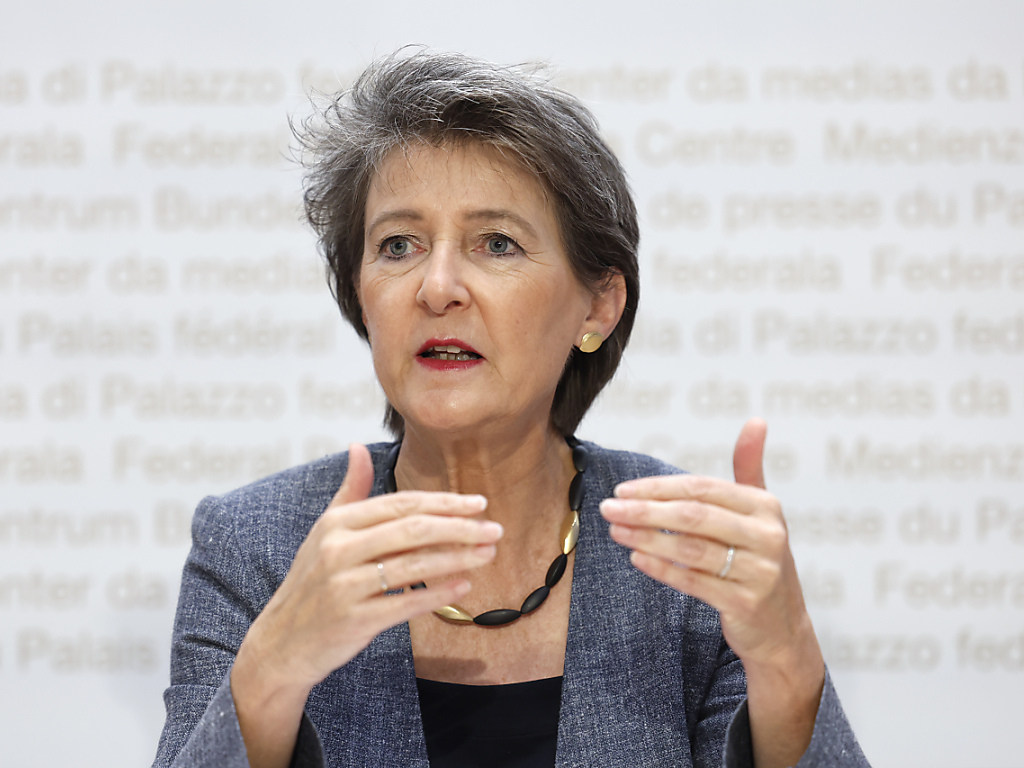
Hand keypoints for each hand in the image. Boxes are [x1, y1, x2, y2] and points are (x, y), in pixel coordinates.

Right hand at [231, 444, 501, 767]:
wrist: (283, 642)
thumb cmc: (312, 582)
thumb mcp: (324, 531)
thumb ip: (349, 490)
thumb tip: (358, 447)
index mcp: (337, 523)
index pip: (402, 504)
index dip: (444, 503)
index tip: (479, 503)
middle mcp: (338, 549)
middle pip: (413, 530)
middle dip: (460, 528)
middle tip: (494, 529)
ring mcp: (345, 585)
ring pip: (414, 566)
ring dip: (458, 558)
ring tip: (488, 554)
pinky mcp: (354, 620)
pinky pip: (406, 603)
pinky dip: (438, 593)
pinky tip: (464, 585)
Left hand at [598, 419, 817, 672]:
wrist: (782, 627)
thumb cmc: (758, 559)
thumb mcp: (760, 513)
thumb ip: (750, 468)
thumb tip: (756, 420)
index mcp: (765, 507)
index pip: (702, 489)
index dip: (659, 487)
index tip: (623, 490)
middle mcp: (767, 536)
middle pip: (694, 516)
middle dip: (646, 510)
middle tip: (608, 508)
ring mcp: (759, 572)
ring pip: (691, 549)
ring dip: (647, 538)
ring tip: (616, 531)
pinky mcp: (746, 604)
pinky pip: (695, 582)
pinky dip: (663, 569)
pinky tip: (636, 558)